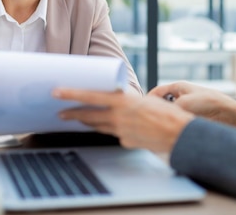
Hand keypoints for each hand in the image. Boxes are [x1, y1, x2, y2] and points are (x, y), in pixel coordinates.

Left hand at [52, 89, 193, 152]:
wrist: (179, 134)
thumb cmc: (167, 113)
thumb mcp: (144, 99)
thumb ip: (127, 100)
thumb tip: (118, 100)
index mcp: (122, 101)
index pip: (90, 97)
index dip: (71, 95)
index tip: (57, 92)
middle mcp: (118, 117)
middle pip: (89, 116)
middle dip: (72, 114)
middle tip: (60, 112)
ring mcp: (121, 132)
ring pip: (98, 126)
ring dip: (87, 122)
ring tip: (78, 118)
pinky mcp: (126, 142)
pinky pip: (115, 134)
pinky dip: (112, 130)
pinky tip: (114, 127)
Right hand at [149, 81, 235, 126]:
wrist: (229, 116)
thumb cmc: (209, 103)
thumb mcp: (184, 103)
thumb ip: (168, 109)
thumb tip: (157, 117)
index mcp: (178, 87)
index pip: (157, 92)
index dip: (148, 99)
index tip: (141, 109)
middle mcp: (180, 97)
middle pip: (161, 104)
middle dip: (155, 112)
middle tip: (147, 121)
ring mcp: (185, 109)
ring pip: (168, 115)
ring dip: (164, 121)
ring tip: (157, 128)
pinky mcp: (189, 120)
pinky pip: (176, 124)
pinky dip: (171, 128)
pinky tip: (168, 134)